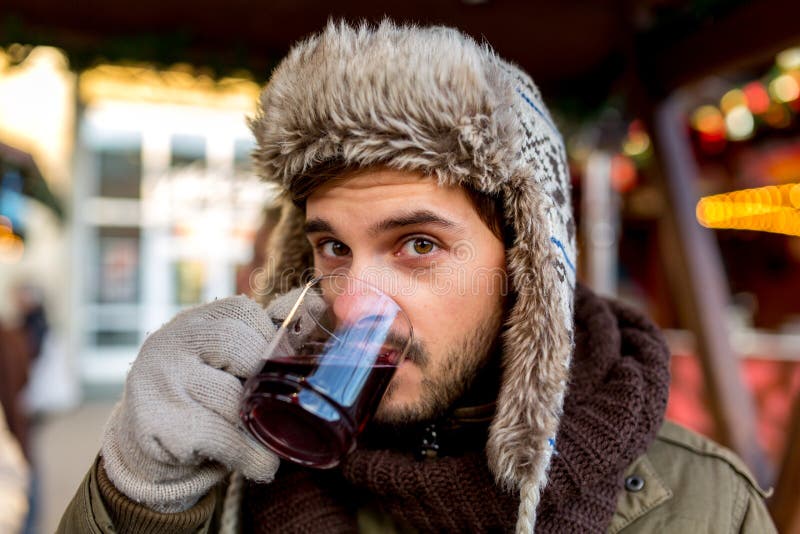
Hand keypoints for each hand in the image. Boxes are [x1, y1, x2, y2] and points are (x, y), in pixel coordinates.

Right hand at [101, 290, 316, 511]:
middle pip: (236, 346)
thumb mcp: (229, 358)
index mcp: (194, 321)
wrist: (151, 446)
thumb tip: (315, 300)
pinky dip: (249, 455)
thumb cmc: (204, 394)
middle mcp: (170, 342)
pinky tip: (260, 464)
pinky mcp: (157, 421)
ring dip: (262, 425)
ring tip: (275, 441)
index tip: (281, 366)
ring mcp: (159, 380)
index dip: (270, 340)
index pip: (243, 312)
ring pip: (232, 397)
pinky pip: (220, 436)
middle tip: (280, 404)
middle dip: (264, 379)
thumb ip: (267, 332)